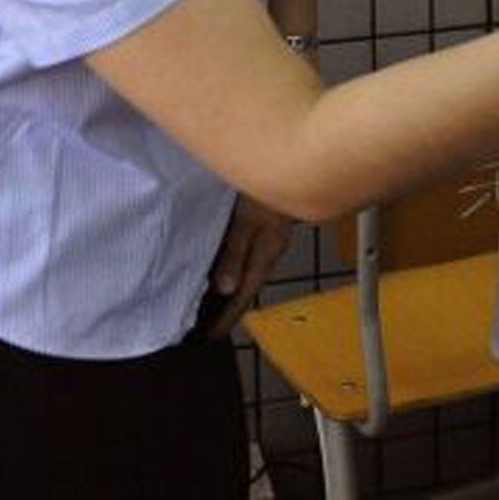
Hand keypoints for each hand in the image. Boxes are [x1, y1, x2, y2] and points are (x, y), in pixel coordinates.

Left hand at [203, 194, 292, 337]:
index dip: (228, 317)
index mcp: (266, 254)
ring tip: (207, 299)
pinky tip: (220, 262)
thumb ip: (236, 253)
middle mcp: (269, 250)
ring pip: (247, 270)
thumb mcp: (248, 222)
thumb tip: (224, 289)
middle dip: (227, 306)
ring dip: (229, 286)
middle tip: (204, 323)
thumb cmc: (267, 188)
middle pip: (246, 286)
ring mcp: (268, 237)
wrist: (293, 162)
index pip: (244, 296)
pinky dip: (232, 265)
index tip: (211, 337)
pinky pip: (245, 253)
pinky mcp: (264, 224)